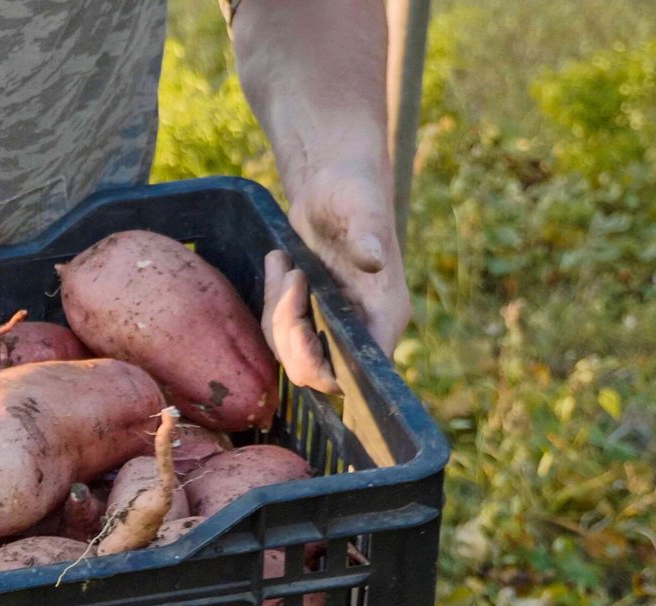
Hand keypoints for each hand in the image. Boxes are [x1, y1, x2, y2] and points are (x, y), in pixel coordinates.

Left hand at [261, 166, 411, 393]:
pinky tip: (278, 263)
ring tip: (284, 263)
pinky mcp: (311, 315)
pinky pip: (280, 332)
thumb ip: (368, 234)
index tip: (298, 329)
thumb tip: (373, 261)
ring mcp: (335, 323)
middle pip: (316, 371)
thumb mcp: (360, 207)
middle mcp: (364, 326)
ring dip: (275, 313)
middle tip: (288, 279)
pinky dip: (270, 303)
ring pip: (291, 352)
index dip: (323, 365)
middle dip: (288, 335)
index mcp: (385, 313)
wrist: (333, 185)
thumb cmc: (354, 190)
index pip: (358, 368)